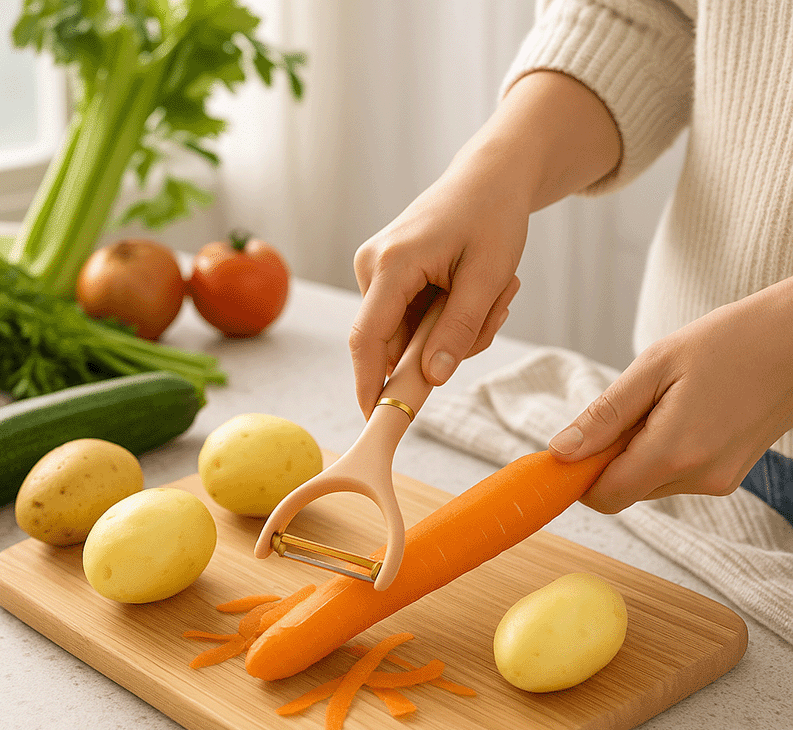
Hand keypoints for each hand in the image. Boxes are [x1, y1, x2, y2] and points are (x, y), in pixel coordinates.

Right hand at [349, 144, 524, 417]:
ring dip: (453, 330)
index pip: (368, 338)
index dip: (369, 384)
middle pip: (397, 342)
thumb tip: (431, 380)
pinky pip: (413, 319)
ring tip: (492, 294)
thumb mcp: (487, 277)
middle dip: (445, 346)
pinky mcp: (388, 275)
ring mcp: (377, 270)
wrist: (489, 178)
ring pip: (409, 335)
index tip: (376, 420)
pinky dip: (447, 318)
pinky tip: (473, 291)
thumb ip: (458, 330)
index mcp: (391, 264)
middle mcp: (372, 267)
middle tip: (494, 314)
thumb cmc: (492, 216)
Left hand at [548, 279, 792, 511]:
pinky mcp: (729, 475)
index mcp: (674, 453)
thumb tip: (561, 451)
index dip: (578, 477)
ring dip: (637, 452)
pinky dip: (663, 450)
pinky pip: (676, 474)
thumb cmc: (728, 341)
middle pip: (625, 489)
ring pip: (649, 482)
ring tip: (662, 403)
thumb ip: (604, 416)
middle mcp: (699, 478)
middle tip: (629, 406)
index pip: (605, 495)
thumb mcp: (653, 367)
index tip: (568, 449)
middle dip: (609, 457)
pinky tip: (682, 411)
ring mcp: (719, 480)